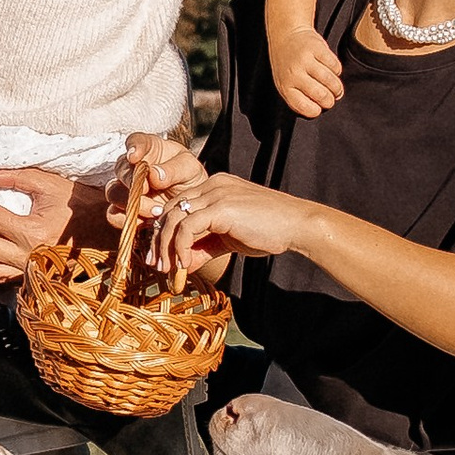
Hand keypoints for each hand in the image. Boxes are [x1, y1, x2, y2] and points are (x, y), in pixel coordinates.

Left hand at [153, 174, 317, 281]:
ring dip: (166, 247)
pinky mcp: (221, 207)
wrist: (298, 225)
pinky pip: (187, 227)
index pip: (176, 205)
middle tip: (157, 266)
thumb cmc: (269, 231)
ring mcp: (216, 193)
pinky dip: (180, 247)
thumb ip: (203, 248)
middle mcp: (211, 184)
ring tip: (168, 270)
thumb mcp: (229, 240)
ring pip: (173, 217)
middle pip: (169, 209)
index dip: (164, 232)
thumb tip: (181, 267)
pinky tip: (184, 264)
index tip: (161, 257)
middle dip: (159, 240)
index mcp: (214, 187)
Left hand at [268, 23, 346, 117]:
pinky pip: (335, 66)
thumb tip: (324, 107)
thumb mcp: (285, 83)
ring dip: (337, 88)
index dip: (316, 110)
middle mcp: (294, 73)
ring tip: (335, 88)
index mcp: (285, 86)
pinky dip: (337, 71)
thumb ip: (300, 97)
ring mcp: (306, 60)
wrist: (286, 34)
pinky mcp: (317, 48)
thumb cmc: (287, 64)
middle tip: (332, 98)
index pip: (305, 107)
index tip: (319, 107)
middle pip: (322, 95)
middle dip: (331, 100)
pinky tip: (331, 71)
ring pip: (331, 81)